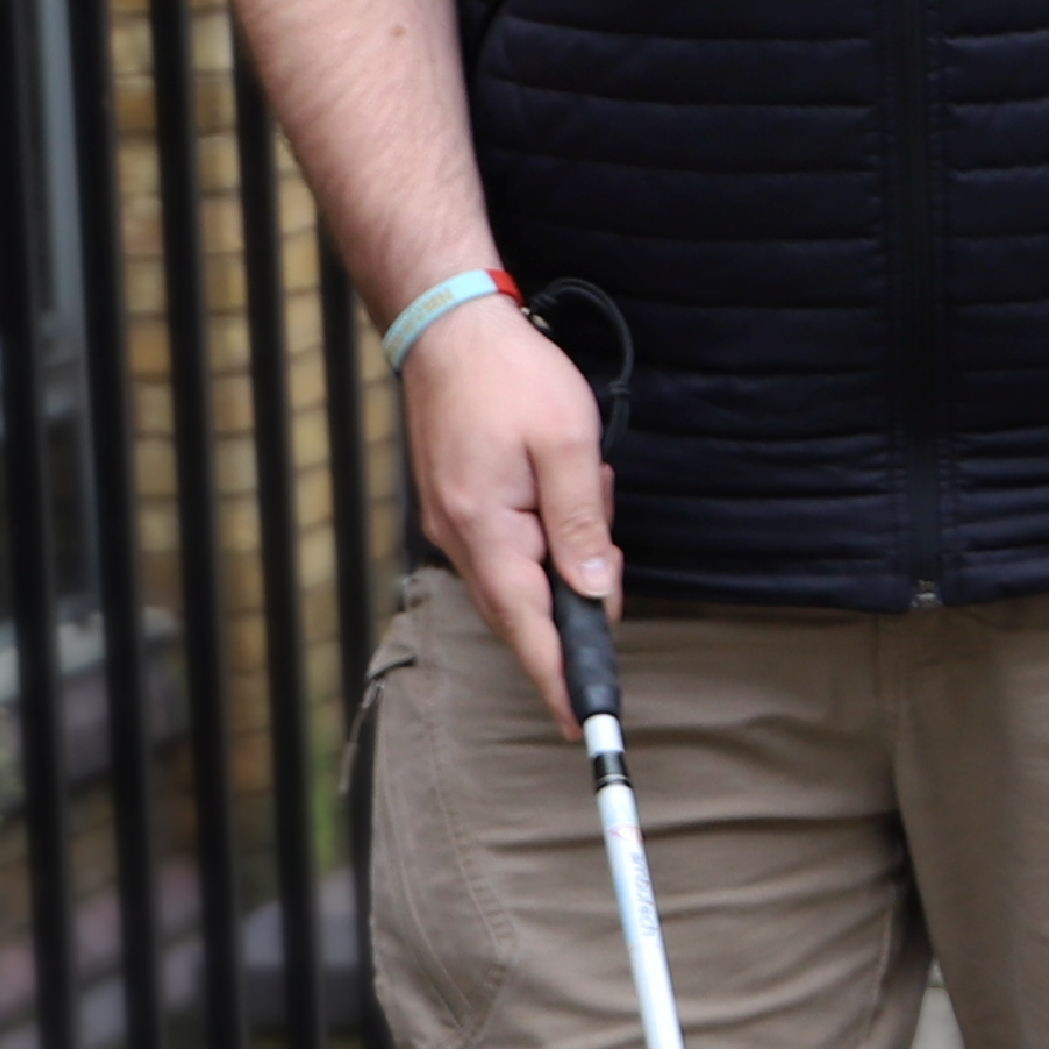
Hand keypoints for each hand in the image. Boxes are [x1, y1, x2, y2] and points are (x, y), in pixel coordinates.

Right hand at [405, 299, 614, 696]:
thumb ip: (583, 525)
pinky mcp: (459, 506)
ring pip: (526, 568)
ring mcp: (454, 523)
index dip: (558, 679)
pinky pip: (514, 540)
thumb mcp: (568, 446)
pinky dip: (547, 521)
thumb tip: (595, 594)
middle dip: (579, 583)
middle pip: (529, 604)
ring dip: (566, 540)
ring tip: (578, 473)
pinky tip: (560, 474)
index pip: (527, 628)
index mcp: (484, 530)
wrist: (447, 325)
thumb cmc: (510, 377)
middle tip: (600, 523)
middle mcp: (459, 537)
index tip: (582, 724)